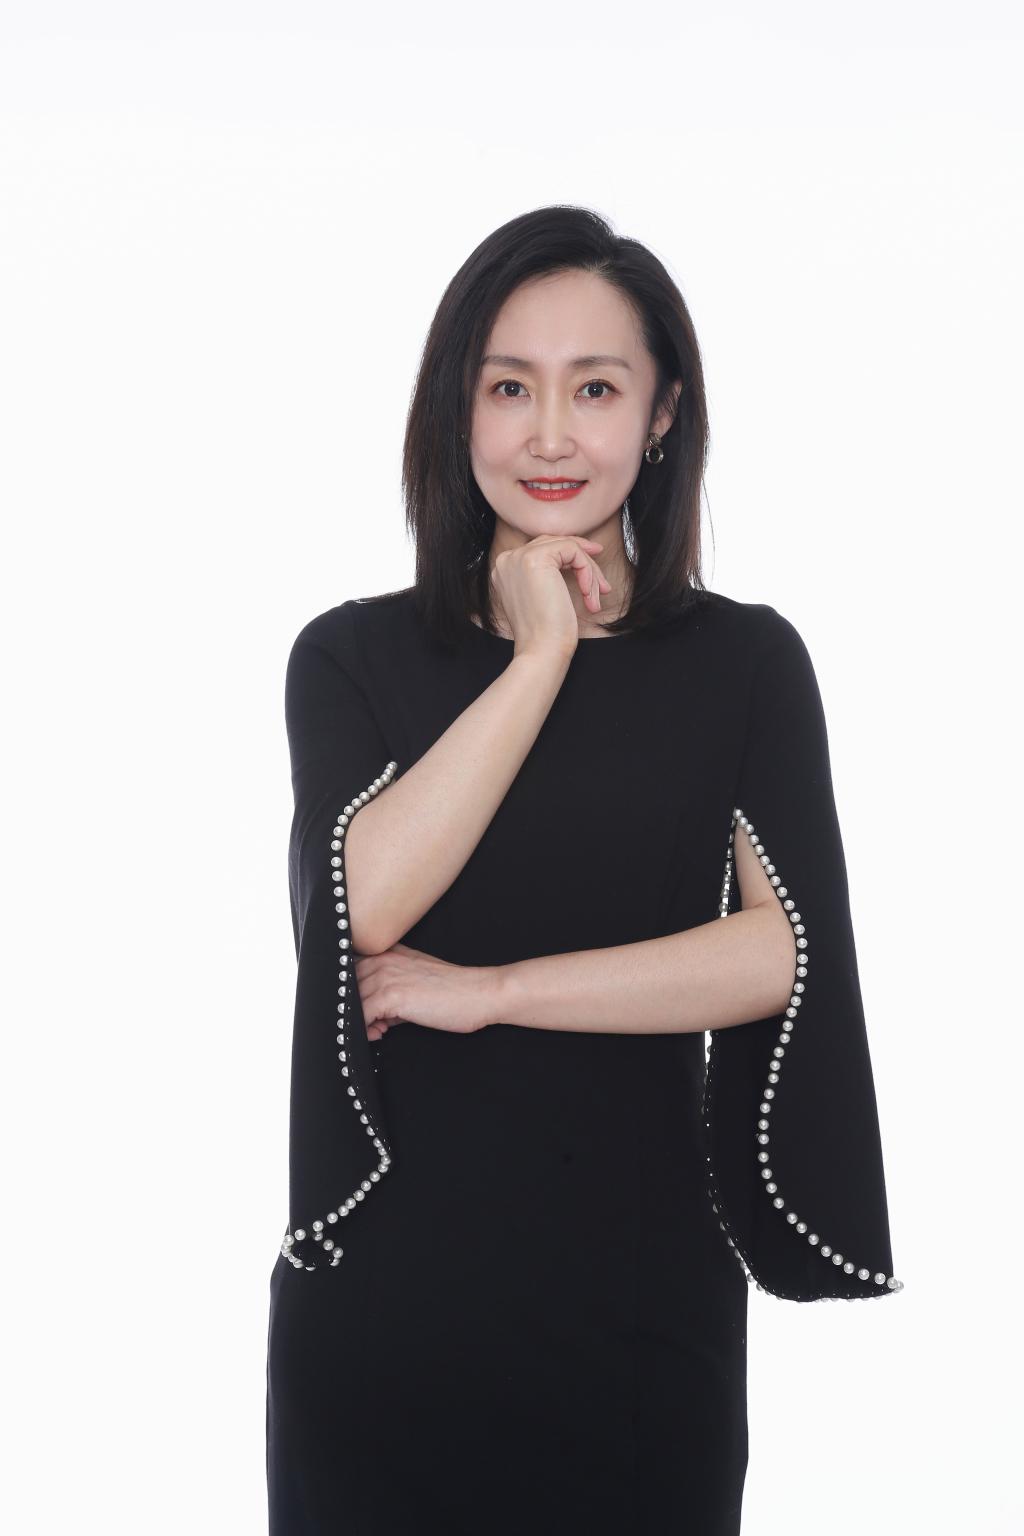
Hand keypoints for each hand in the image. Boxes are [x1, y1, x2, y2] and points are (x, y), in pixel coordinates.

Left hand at [353, 941, 500, 1038]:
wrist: (478, 994)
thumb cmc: (453, 992)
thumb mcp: (416, 983)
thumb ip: (390, 994)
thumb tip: (371, 1017)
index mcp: (389, 953)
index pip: (351, 969)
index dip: (352, 993)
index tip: (362, 1011)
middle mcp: (383, 959)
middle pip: (346, 985)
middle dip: (352, 1008)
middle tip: (370, 1025)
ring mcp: (386, 975)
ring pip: (351, 1002)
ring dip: (359, 1021)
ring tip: (378, 1031)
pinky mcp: (391, 995)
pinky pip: (360, 1016)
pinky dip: (364, 1030)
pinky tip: (380, 1034)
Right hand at [490, 534, 612, 657]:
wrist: (541, 650)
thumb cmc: (546, 632)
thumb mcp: (545, 595)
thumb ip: (551, 572)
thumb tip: (582, 551)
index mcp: (506, 568)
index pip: (542, 547)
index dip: (571, 554)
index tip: (593, 569)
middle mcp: (507, 559)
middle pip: (555, 543)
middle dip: (584, 562)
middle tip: (602, 586)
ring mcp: (518, 557)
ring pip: (566, 546)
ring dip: (588, 571)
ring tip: (595, 597)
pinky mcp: (535, 558)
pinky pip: (572, 551)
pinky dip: (587, 571)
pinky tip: (588, 594)